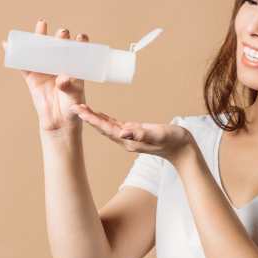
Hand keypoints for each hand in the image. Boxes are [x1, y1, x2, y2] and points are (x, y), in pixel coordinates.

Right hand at [2, 19, 90, 133]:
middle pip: (59, 47)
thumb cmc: (72, 108)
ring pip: (42, 51)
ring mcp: (45, 70)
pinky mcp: (33, 78)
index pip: (79, 52)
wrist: (59, 122)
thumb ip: (68, 87)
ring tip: (42, 24)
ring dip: (40, 37)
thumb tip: (62, 77)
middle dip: (61, 38)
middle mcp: (60, 65)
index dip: (80, 43)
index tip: (81, 37)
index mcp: (74, 68)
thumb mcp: (73, 97)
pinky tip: (8, 44)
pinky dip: (15, 55)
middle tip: (62, 33)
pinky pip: (23, 65)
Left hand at [70, 104, 193, 164]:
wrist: (182, 150)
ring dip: (94, 118)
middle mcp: (126, 140)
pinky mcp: (135, 134)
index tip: (79, 111)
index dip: (92, 119)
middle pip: (103, 128)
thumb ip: (142, 133)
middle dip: (88, 118)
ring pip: (107, 127)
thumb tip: (123, 131)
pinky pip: (116, 126)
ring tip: (82, 109)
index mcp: (129, 140)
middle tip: (74, 107)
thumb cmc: (173, 141)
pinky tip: (100, 115)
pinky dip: (106, 120)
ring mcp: (130, 138)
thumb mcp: (159, 135)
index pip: (106, 128)